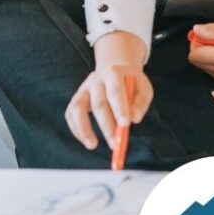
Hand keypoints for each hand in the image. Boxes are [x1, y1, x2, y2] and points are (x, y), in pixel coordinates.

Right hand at [64, 31, 151, 151]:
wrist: (114, 69)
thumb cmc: (131, 83)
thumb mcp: (142, 87)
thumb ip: (140, 102)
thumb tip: (134, 119)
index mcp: (113, 73)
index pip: (115, 91)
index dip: (120, 108)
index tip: (125, 125)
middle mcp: (95, 80)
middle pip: (98, 103)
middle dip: (106, 125)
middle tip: (114, 144)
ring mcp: (83, 88)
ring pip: (77, 107)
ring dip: (84, 128)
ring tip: (92, 145)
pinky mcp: (76, 98)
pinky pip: (70, 114)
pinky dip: (76, 129)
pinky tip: (85, 140)